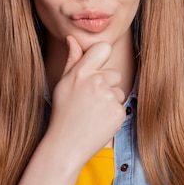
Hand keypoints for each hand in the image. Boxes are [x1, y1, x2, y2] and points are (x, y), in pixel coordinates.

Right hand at [45, 35, 125, 165]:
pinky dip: (112, 114)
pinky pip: (121, 106)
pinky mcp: (118, 112)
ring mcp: (108, 98)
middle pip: (114, 73)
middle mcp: (95, 82)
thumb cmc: (62, 112)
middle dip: (105, 85)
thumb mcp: (62, 84)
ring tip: (92, 113)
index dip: (102, 56)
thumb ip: (72, 60)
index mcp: (80, 73)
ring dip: (109, 100)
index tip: (96, 68)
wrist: (65, 146)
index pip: (103, 48)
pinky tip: (98, 121)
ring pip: (118, 91)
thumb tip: (72, 38)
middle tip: (89, 101)